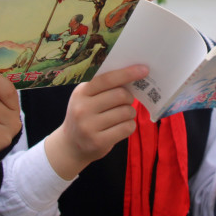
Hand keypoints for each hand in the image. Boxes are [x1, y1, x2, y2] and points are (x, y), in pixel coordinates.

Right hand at [43, 65, 146, 179]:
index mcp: (81, 92)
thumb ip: (104, 86)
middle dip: (129, 97)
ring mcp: (89, 127)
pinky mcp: (98, 142)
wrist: (70, 146)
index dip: (127, 73)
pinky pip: (127, 128)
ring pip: (126, 112)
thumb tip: (133, 73)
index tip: (144, 69)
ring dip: (130, 112)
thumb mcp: (87, 98)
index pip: (107, 79)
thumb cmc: (86, 115)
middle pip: (120, 95)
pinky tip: (122, 126)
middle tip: (126, 101)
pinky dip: (130, 125)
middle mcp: (82, 109)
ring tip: (123, 115)